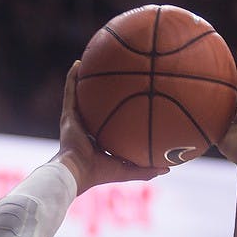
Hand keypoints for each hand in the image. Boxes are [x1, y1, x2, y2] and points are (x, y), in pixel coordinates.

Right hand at [55, 61, 168, 194]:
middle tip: (115, 79)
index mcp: (98, 141)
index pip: (108, 125)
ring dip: (85, 81)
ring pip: (80, 96)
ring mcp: (75, 121)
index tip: (129, 104)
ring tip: (92, 64)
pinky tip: (78, 63)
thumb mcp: (128, 170)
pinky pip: (70, 91)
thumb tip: (169, 167)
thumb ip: (147, 169)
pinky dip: (72, 77)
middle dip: (101, 95)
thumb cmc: (100, 172)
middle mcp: (86, 129)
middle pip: (95, 107)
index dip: (116, 116)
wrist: (77, 171)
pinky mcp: (67, 115)